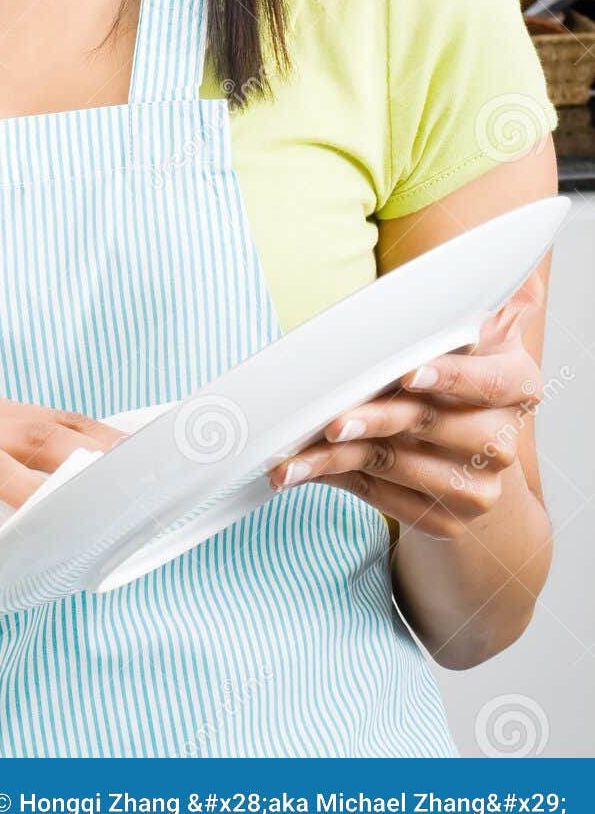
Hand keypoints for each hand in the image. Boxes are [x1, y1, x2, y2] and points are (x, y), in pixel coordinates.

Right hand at [0, 392, 127, 559]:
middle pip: (29, 434)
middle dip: (81, 456)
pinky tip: (0, 554)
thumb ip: (35, 476)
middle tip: (122, 483)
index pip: (55, 420)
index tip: (145, 461)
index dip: (102, 439)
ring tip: (68, 512)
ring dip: (32, 488)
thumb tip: (109, 489)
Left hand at [267, 292, 543, 537]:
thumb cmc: (449, 374)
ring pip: (395, 465)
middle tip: (331, 420)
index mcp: (518, 385)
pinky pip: (382, 499)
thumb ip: (466, 318)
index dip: (450, 376)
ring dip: (337, 457)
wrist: (465, 453)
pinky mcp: (446, 522)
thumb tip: (476, 292)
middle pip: (430, 425)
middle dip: (375, 420)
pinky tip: (305, 469)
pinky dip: (338, 479)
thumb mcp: (465, 339)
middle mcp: (503, 443)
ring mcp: (478, 489)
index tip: (409, 374)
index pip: (488, 381)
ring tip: (295, 452)